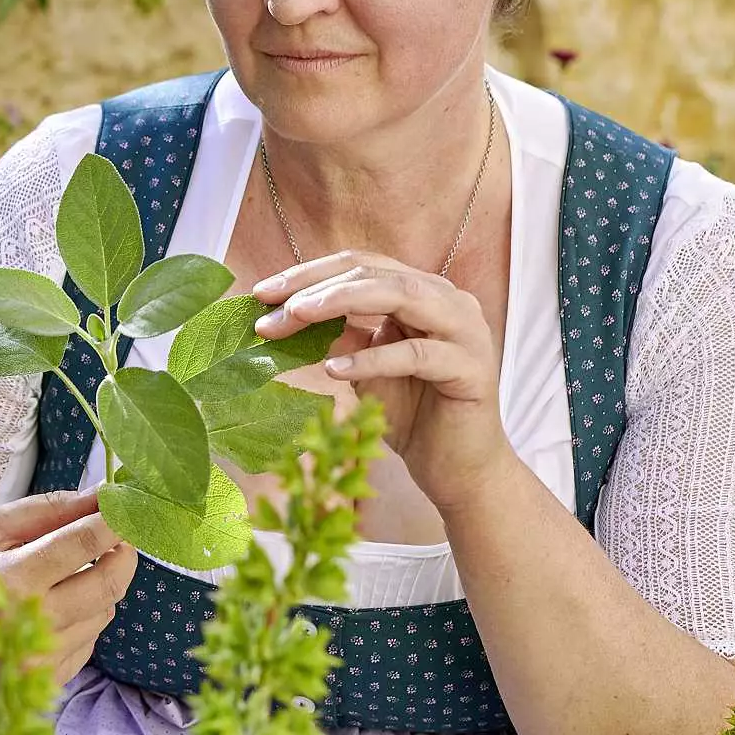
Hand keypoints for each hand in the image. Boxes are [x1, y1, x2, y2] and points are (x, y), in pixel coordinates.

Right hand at [0, 488, 136, 685]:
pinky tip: (55, 610)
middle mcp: (32, 622)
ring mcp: (43, 658)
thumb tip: (100, 495)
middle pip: (109, 583)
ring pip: (105, 611)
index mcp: (12, 577)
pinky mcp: (50, 679)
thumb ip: (46, 510)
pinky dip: (84, 618)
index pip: (84, 542)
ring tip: (70, 576)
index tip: (126, 507)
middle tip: (118, 538)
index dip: (115, 519)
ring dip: (100, 587)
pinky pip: (91, 639)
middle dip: (124, 554)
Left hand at [251, 249, 512, 508]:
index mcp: (422, 292)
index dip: (310, 273)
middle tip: (271, 306)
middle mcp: (448, 300)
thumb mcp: (364, 367)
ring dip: (341, 302)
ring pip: (400, 296)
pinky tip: (334, 371)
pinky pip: (416, 354)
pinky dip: (372, 358)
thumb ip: (338, 336)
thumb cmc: (412, 414)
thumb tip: (282, 315)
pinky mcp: (471, 367)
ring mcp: (465, 330)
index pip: (361, 266)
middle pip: (375, 274)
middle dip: (317, 287)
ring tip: (297, 316)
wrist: (456, 468)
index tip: (262, 292)